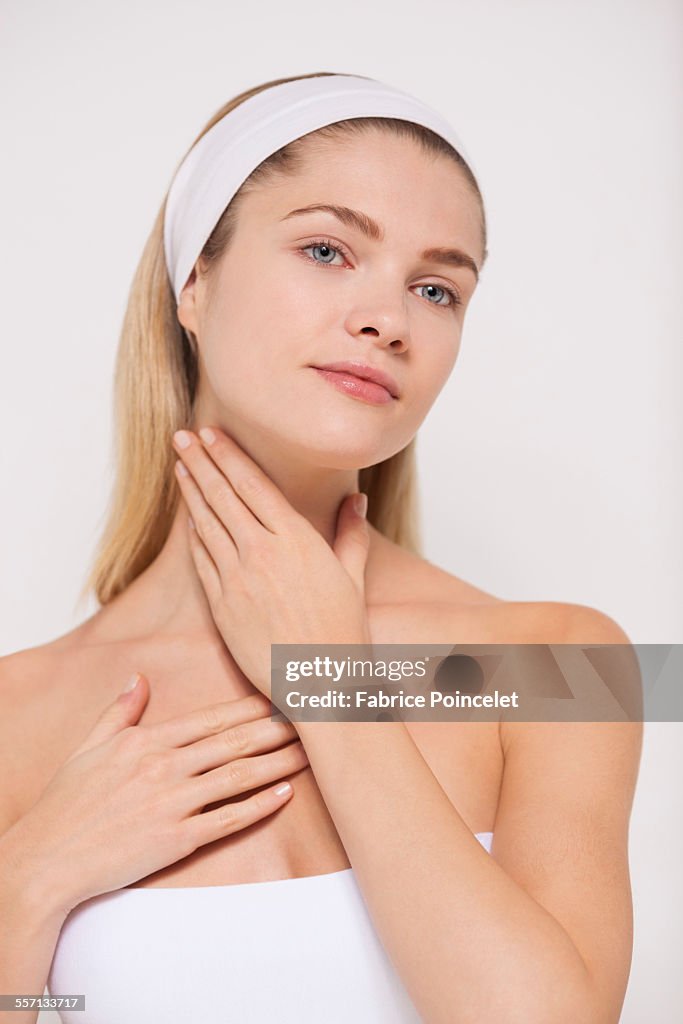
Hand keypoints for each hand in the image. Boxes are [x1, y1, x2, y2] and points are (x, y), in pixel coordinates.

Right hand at [2, 674, 307, 916]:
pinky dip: (259, 806)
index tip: (280, 698)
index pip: (211, 719)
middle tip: (312, 719)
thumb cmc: (66, 804)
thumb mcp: (88, 747)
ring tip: (309, 751)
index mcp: (146, 741)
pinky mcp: (177, 840)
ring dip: (278, 763)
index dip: (249, 708)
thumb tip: (138, 678)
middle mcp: (164, 766)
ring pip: (238, 777)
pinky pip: (228, 820)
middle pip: (234, 743)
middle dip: (276, 729)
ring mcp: (172, 803)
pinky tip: (285, 794)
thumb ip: (120, 711)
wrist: (47, 859)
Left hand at [172, 426, 371, 698]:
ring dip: (191, 492)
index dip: (229, 455)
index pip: (254, 484)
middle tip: (182, 437)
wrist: (321, 684)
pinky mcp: (222, 606)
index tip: (212, 433)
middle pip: (223, 496)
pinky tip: (189, 519)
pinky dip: (194, 536)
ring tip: (180, 466)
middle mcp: (262, 553)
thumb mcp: (354, 576)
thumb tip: (357, 498)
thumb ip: (351, 533)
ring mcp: (238, 579)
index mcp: (297, 540)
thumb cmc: (343, 633)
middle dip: (201, 461)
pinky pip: (202, 561)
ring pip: (207, 524)